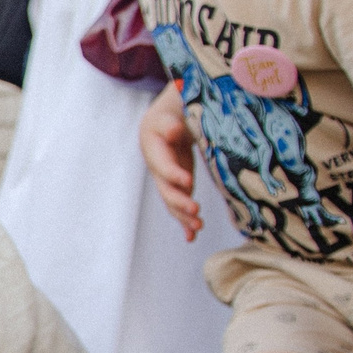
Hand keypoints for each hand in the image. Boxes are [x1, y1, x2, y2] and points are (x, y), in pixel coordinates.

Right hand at [141, 85, 202, 239]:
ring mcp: (167, 181)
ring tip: (198, 227)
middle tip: (196, 211)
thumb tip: (173, 131)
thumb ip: (171, 123)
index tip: (188, 181)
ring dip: (184, 216)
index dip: (174, 175)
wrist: (164, 124)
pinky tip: (191, 237)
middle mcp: (158, 170)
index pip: (163, 166)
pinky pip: (180, 207)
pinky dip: (185, 223)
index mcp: (154, 151)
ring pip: (173, 202)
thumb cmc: (168, 116)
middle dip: (180, 202)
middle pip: (166, 190)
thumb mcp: (168, 115)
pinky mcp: (178, 187)